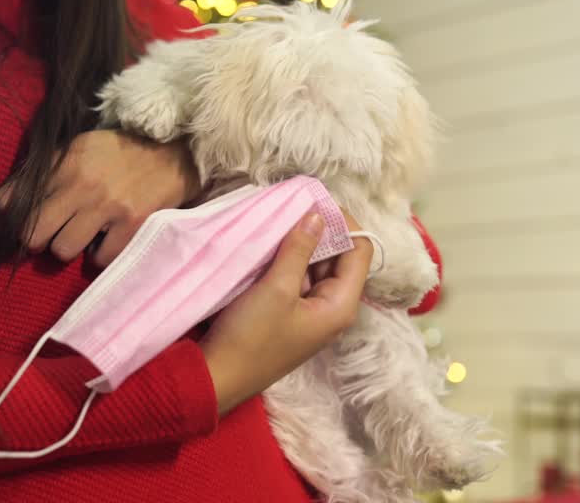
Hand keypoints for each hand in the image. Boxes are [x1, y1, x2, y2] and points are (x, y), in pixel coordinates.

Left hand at [0, 130, 200, 266]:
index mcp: (68, 163)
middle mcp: (83, 185)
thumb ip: (43, 171)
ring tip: (81, 236)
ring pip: (62, 250)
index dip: (13, 219)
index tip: (17, 226)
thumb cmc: (120, 153)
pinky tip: (106, 240)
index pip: (19, 201)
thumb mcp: (79, 149)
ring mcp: (108, 208)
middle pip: (34, 234)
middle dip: (36, 239)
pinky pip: (98, 260)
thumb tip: (2, 202)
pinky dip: (100, 255)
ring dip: (69, 248)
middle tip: (49, 235)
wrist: (173, 156)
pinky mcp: (132, 226)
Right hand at [200, 210, 370, 415]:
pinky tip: (272, 244)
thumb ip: (300, 249)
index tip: (315, 202)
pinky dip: (290, 259)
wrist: (219, 377)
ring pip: (318, 266)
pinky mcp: (292, 313)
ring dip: (304, 244)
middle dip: (322, 230)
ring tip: (281, 219)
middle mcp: (334, 308)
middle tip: (294, 206)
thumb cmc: (251, 336)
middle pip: (341, 258)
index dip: (344, 223)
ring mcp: (312, 312)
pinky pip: (299, 278)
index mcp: (341, 305)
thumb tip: (318, 214)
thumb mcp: (276, 288)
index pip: (360, 251)